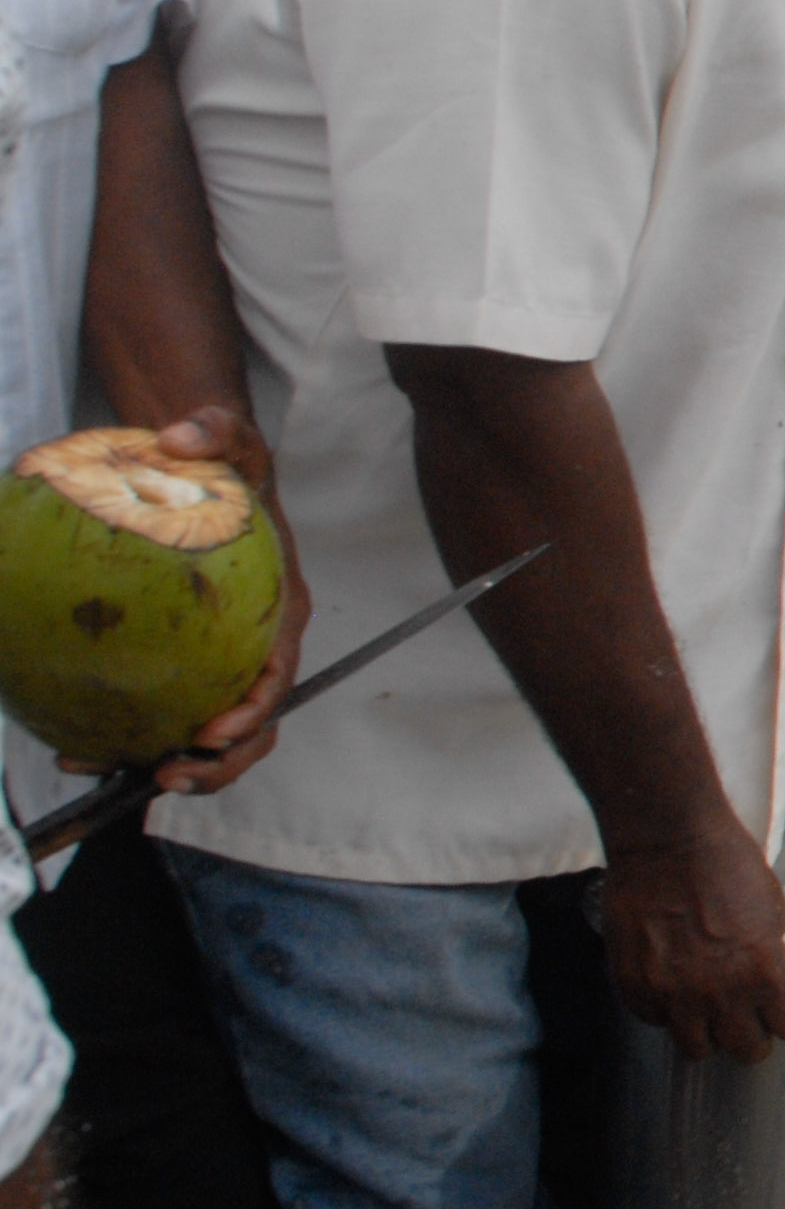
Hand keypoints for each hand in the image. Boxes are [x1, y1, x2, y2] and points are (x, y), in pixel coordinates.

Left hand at [139, 405, 307, 790]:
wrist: (206, 479)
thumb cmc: (227, 470)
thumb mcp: (231, 441)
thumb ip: (215, 430)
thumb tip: (180, 436)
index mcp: (281, 611)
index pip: (278, 673)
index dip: (254, 710)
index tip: (215, 729)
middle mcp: (258, 646)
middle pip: (255, 723)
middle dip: (221, 763)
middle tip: (170, 775)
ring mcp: (224, 662)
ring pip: (214, 735)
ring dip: (179, 767)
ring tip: (128, 778)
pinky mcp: (188, 665)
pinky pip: (167, 713)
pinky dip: (130, 741)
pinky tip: (79, 750)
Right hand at [601, 815, 784, 1061]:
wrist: (666, 840)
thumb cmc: (727, 863)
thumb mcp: (773, 909)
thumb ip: (772, 956)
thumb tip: (769, 980)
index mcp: (762, 972)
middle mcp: (717, 994)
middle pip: (748, 1051)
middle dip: (754, 1032)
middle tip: (749, 1011)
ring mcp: (671, 996)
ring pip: (698, 1049)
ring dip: (708, 1030)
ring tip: (708, 1004)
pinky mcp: (634, 988)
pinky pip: (656, 1022)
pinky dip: (667, 1010)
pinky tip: (673, 983)